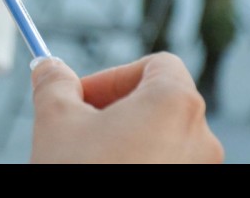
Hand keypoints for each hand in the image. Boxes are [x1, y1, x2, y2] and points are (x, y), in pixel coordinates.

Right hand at [30, 55, 224, 163]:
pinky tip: (104, 175)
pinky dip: (138, 164)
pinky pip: (167, 166)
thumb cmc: (80, 175)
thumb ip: (54, 83)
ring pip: (163, 139)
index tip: (82, 97)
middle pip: (161, 102)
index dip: (115, 75)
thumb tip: (49, 67)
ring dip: (126, 139)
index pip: (158, 65)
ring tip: (88, 159)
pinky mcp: (190, 196)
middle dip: (116, 108)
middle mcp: (200, 138)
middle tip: (79, 125)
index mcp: (174, 103)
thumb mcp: (55, 119)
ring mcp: (200, 173)